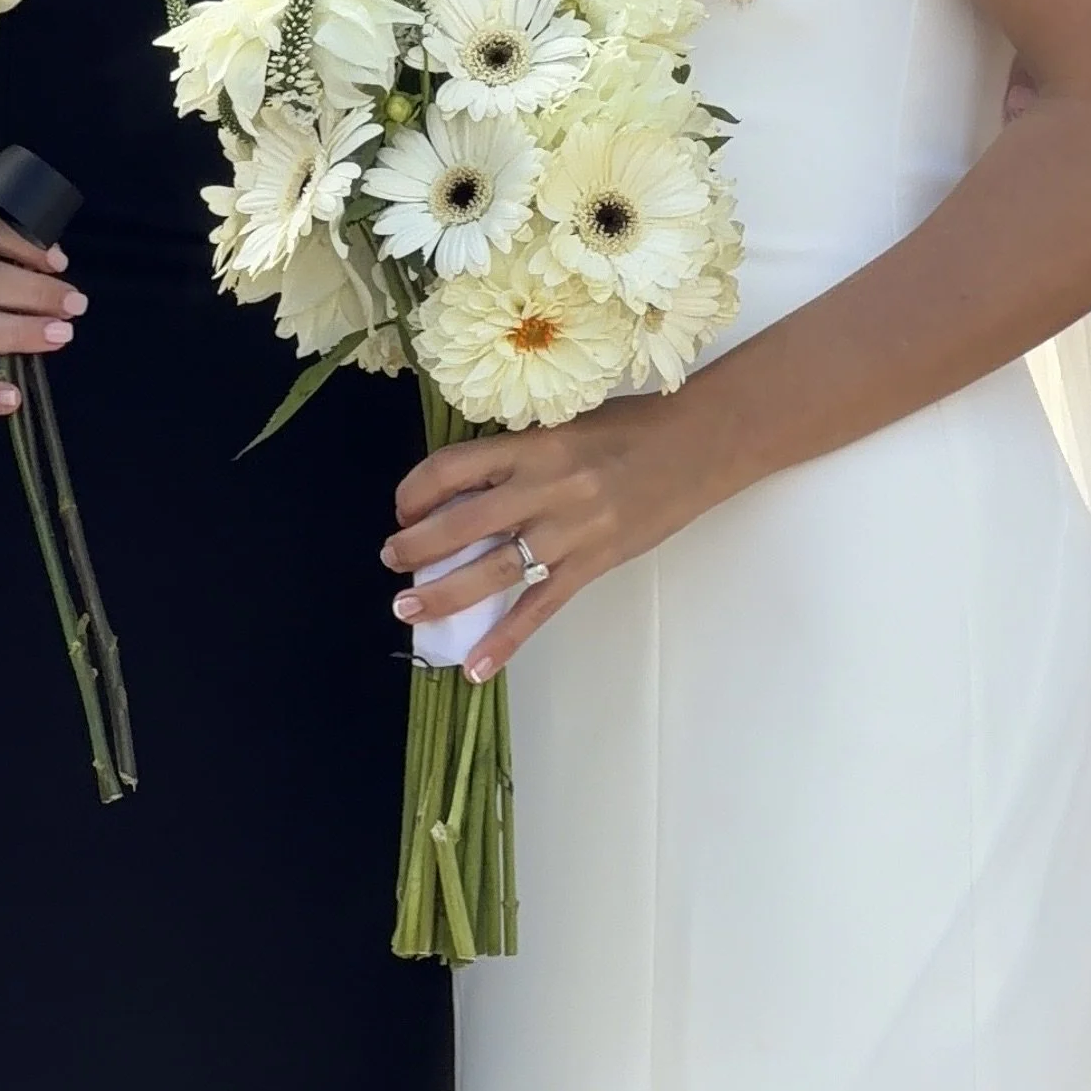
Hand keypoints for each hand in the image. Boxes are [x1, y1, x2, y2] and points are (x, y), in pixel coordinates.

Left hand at [381, 390, 723, 678]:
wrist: (698, 445)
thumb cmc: (632, 427)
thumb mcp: (565, 423)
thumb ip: (519, 454)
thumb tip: (467, 485)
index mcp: (532, 446)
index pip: (453, 467)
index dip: (416, 489)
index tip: (403, 506)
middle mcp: (544, 489)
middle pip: (460, 524)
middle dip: (416, 547)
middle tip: (392, 559)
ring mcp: (568, 532)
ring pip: (492, 571)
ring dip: (443, 594)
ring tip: (409, 609)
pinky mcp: (592, 566)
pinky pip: (540, 610)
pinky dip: (506, 642)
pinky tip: (476, 666)